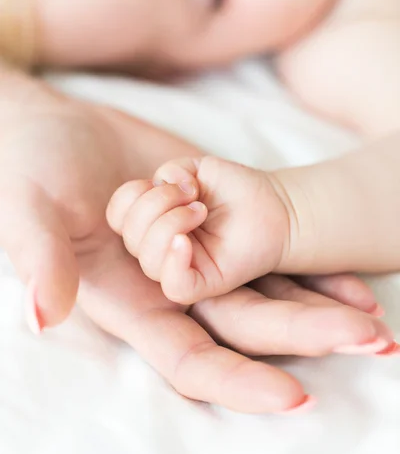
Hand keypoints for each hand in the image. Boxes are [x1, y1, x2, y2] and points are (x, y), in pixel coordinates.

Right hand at [0, 76, 393, 414]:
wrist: (56, 126)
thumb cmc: (30, 166)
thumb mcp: (27, 207)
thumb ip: (39, 258)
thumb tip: (44, 315)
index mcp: (126, 301)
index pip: (188, 358)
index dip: (238, 381)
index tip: (293, 397)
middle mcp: (167, 288)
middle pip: (245, 327)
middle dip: (305, 337)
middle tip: (368, 343)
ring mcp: (196, 253)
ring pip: (265, 293)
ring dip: (319, 308)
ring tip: (375, 322)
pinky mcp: (213, 219)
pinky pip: (266, 251)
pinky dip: (309, 266)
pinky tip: (351, 279)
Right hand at [107, 155, 290, 303]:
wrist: (275, 206)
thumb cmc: (234, 189)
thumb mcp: (195, 168)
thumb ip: (170, 172)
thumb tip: (158, 186)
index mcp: (151, 220)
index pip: (117, 215)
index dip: (130, 195)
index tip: (168, 181)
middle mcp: (159, 247)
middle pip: (129, 236)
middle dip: (156, 204)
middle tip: (193, 194)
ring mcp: (180, 267)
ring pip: (148, 260)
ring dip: (170, 223)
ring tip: (199, 209)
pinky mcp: (202, 284)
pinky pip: (173, 285)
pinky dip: (174, 262)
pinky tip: (185, 241)